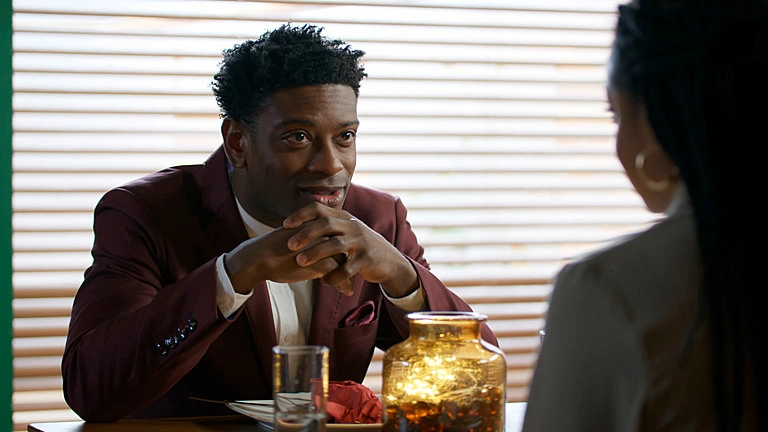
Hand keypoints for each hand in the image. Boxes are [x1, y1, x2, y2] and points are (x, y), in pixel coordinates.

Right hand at [224, 226, 340, 293]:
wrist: (259, 256)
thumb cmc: (272, 250)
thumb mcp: (294, 239)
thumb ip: (307, 241)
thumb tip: (313, 249)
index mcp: (315, 225)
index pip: (339, 235)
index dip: (344, 251)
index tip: (348, 262)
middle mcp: (322, 233)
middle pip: (346, 247)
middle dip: (351, 263)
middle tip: (353, 275)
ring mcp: (323, 247)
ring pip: (345, 261)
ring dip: (350, 275)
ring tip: (349, 287)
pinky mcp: (320, 262)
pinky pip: (340, 273)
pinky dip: (344, 283)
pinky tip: (345, 291)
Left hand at [282, 203, 418, 296]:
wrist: (389, 261)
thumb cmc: (359, 247)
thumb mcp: (346, 232)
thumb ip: (327, 228)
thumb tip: (295, 227)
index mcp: (344, 217)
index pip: (319, 209)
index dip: (300, 215)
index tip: (284, 225)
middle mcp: (353, 226)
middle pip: (326, 224)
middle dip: (306, 234)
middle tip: (289, 245)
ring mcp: (361, 242)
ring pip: (335, 245)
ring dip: (316, 253)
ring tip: (300, 262)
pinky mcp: (367, 259)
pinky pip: (347, 268)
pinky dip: (334, 276)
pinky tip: (324, 282)